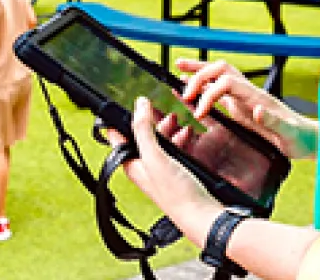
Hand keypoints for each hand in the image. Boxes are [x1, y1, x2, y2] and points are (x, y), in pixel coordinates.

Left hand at [107, 97, 220, 242]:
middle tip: (158, 110)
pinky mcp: (174, 173)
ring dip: (166, 130)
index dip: (121, 118)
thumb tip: (139, 105)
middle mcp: (143, 168)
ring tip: (176, 121)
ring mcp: (159, 171)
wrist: (201, 215)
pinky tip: (187, 136)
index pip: (117, 137)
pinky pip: (172, 151)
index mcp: (132, 164)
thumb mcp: (155, 156)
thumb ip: (144, 130)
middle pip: (139, 137)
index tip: (131, 104)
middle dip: (149, 121)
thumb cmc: (176, 192)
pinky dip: (178, 140)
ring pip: (158, 142)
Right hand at [177, 59, 316, 158]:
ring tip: (178, 67)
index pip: (226, 83)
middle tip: (182, 92)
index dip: (209, 94)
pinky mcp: (242, 106)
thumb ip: (272, 121)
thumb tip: (257, 109)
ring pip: (219, 75)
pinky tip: (193, 89)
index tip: (199, 113)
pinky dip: (204, 85)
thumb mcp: (288, 134)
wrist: (307, 139)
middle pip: (220, 70)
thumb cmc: (298, 138)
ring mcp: (244, 97)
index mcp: (256, 97)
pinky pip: (220, 89)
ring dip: (199, 70)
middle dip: (199, 75)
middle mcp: (248, 92)